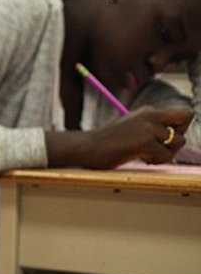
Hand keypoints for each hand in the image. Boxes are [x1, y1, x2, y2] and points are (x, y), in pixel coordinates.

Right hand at [47, 106, 192, 168]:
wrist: (86, 147)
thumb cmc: (106, 144)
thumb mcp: (131, 130)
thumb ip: (151, 131)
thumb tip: (175, 143)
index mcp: (147, 111)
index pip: (180, 113)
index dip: (177, 128)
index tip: (162, 140)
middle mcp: (150, 114)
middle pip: (187, 116)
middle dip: (179, 135)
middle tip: (162, 147)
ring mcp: (148, 127)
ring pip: (179, 140)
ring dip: (168, 153)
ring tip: (148, 156)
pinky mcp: (145, 141)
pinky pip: (167, 155)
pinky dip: (158, 161)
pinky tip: (143, 160)